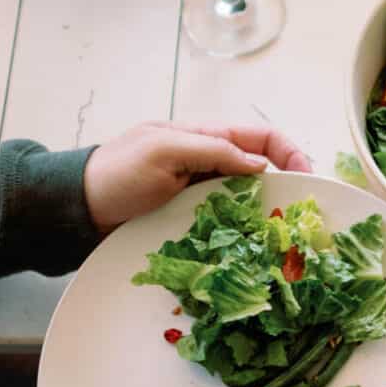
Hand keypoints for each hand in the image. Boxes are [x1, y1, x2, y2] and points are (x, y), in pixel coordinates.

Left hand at [83, 121, 310, 234]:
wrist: (77, 209)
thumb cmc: (115, 174)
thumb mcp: (163, 152)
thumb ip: (212, 150)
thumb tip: (260, 164)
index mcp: (204, 136)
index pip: (262, 136)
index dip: (290, 152)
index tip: (308, 179)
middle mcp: (207, 162)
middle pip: (261, 171)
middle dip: (284, 189)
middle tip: (298, 217)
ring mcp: (199, 193)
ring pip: (246, 201)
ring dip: (263, 216)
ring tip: (278, 237)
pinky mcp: (190, 219)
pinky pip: (225, 224)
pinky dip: (240, 235)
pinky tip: (248, 250)